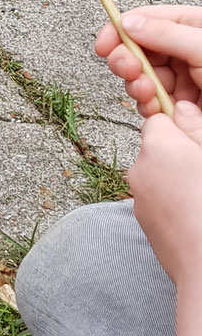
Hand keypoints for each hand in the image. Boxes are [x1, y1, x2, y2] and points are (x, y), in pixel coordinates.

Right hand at [96, 5, 201, 113]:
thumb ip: (167, 33)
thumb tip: (130, 23)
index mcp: (193, 28)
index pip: (150, 19)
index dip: (122, 28)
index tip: (104, 43)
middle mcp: (186, 51)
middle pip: (140, 48)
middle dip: (128, 60)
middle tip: (128, 68)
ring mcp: (183, 78)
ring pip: (142, 76)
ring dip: (137, 85)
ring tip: (146, 91)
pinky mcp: (180, 104)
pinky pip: (151, 101)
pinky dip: (146, 106)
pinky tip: (154, 107)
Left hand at [130, 102, 201, 286]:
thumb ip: (197, 129)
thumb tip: (181, 109)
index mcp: (158, 147)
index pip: (160, 121)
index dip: (183, 131)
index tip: (199, 146)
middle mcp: (139, 170)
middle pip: (158, 151)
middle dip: (181, 158)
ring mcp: (139, 201)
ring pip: (159, 179)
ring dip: (178, 183)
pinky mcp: (144, 226)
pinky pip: (160, 204)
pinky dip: (176, 206)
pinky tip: (198, 221)